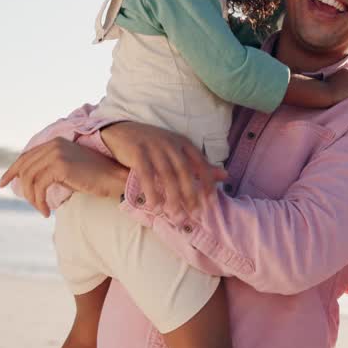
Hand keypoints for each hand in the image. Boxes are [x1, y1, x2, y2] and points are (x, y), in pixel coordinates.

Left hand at [0, 138, 126, 216]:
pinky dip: (39, 202)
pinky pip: (39, 187)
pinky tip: (47, 212)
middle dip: (23, 189)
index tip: (1, 183)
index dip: (11, 170)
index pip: (26, 156)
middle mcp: (54, 144)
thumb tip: (29, 181)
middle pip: (24, 168)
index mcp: (55, 142)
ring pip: (30, 179)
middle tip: (32, 205)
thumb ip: (51, 169)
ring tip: (42, 210)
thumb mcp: (69, 170)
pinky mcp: (60, 166)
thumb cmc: (96, 178)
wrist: (116, 178)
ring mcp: (56, 153)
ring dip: (33, 199)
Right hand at [99, 122, 228, 217]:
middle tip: (194, 215)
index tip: (211, 204)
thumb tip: (226, 175)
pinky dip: (152, 191)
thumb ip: (200, 165)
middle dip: (191, 195)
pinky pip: (146, 175)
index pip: (201, 165)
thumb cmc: (154, 146)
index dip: (207, 184)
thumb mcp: (179, 152)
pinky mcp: (137, 151)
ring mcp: (154, 147)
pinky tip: (155, 206)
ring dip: (172, 198)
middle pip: (184, 172)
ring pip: (167, 175)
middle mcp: (171, 144)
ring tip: (176, 216)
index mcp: (184, 143)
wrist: (122, 131)